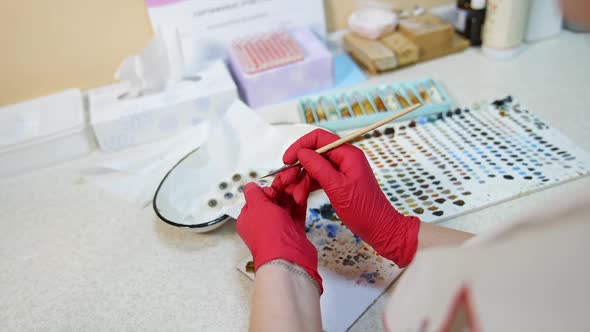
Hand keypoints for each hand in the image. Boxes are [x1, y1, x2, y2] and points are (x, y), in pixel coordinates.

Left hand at [236, 183, 322, 292]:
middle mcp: (263, 224)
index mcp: (248, 219)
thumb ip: (253, 193)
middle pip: (272, 202)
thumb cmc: (268, 233)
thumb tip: (250, 185)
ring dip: (291, 194)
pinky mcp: (294, 232)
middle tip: (289, 181)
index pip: (255, 200)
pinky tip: (303, 192)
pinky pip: (297, 213)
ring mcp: (279, 228)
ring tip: (298, 183)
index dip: (264, 191)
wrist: (287, 257)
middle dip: (281, 191)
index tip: (272, 189)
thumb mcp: (257, 206)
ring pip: (286, 206)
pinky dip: (300, 203)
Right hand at [272, 129, 419, 266]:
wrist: (380, 228)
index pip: (319, 138)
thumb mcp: (337, 188)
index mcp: (348, 154)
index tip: (288, 160)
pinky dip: (309, 185)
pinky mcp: (340, 181)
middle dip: (299, 168)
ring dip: (302, 180)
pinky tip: (302, 195)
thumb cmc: (363, 210)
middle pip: (315, 153)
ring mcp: (342, 170)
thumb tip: (302, 152)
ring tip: (297, 196)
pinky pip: (319, 177)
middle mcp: (345, 158)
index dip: (300, 146)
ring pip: (315, 167)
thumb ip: (318, 167)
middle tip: (288, 182)